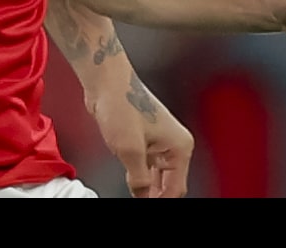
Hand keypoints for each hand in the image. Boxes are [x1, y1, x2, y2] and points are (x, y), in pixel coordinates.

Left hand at [84, 61, 192, 197]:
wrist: (105, 82)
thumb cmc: (121, 103)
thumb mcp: (130, 150)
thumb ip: (139, 179)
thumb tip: (143, 196)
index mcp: (180, 146)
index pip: (176, 188)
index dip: (161, 200)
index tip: (147, 205)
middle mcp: (174, 144)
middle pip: (169, 184)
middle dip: (155, 195)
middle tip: (139, 201)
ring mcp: (159, 141)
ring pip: (157, 176)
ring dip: (147, 187)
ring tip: (136, 196)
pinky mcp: (145, 139)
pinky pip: (146, 166)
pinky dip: (140, 176)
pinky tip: (131, 184)